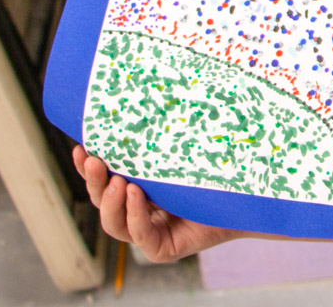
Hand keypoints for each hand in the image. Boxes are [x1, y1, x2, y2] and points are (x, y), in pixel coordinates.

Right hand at [73, 146, 241, 262]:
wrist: (253, 194)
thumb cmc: (220, 165)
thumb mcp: (183, 147)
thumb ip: (163, 131)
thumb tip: (152, 83)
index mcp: (140, 188)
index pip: (104, 181)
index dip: (87, 168)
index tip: (80, 147)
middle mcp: (142, 212)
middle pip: (103, 202)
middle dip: (93, 182)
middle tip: (94, 161)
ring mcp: (151, 233)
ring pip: (114, 224)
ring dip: (109, 202)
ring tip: (116, 182)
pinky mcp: (163, 249)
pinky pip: (140, 236)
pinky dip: (135, 215)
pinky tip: (135, 195)